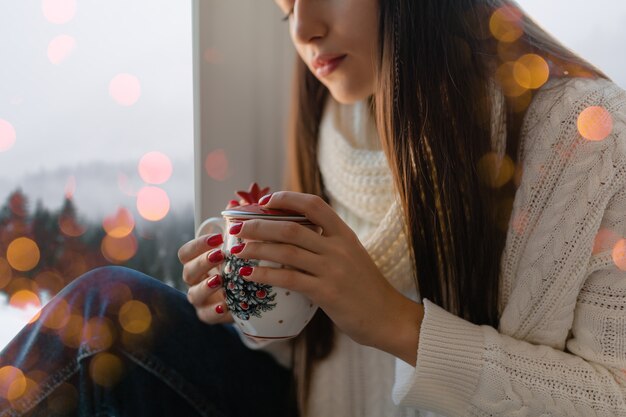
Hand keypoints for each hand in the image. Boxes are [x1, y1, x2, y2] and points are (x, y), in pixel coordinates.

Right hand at [177, 201, 237, 324]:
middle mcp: (194, 281)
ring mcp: (200, 300)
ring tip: (220, 280)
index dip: (198, 245)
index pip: (186, 252)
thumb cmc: (239, 266)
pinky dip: (215, 312)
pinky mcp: (209, 316)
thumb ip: (235, 233)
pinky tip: (226, 305)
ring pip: (194, 294)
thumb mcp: (238, 249)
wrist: (247, 295)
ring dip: (206, 287)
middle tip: (221, 255)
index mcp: (196, 262)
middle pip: (188, 272)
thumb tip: (237, 207)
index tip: (218, 238)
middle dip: (203, 263)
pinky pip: (207, 316)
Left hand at [230, 191, 422, 363]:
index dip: (287, 199)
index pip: (314, 205)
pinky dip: (265, 275)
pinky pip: (289, 279)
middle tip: (238, 227)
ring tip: (237, 250)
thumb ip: (328, 246)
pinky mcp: (327, 293)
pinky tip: (248, 275)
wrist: (390, 318)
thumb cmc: (367, 289)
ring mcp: (333, 269)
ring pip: (286, 252)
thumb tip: (292, 239)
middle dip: (260, 225)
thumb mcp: (352, 257)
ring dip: (257, 249)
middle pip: (292, 228)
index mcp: (345, 235)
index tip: (265, 201)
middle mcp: (338, 248)